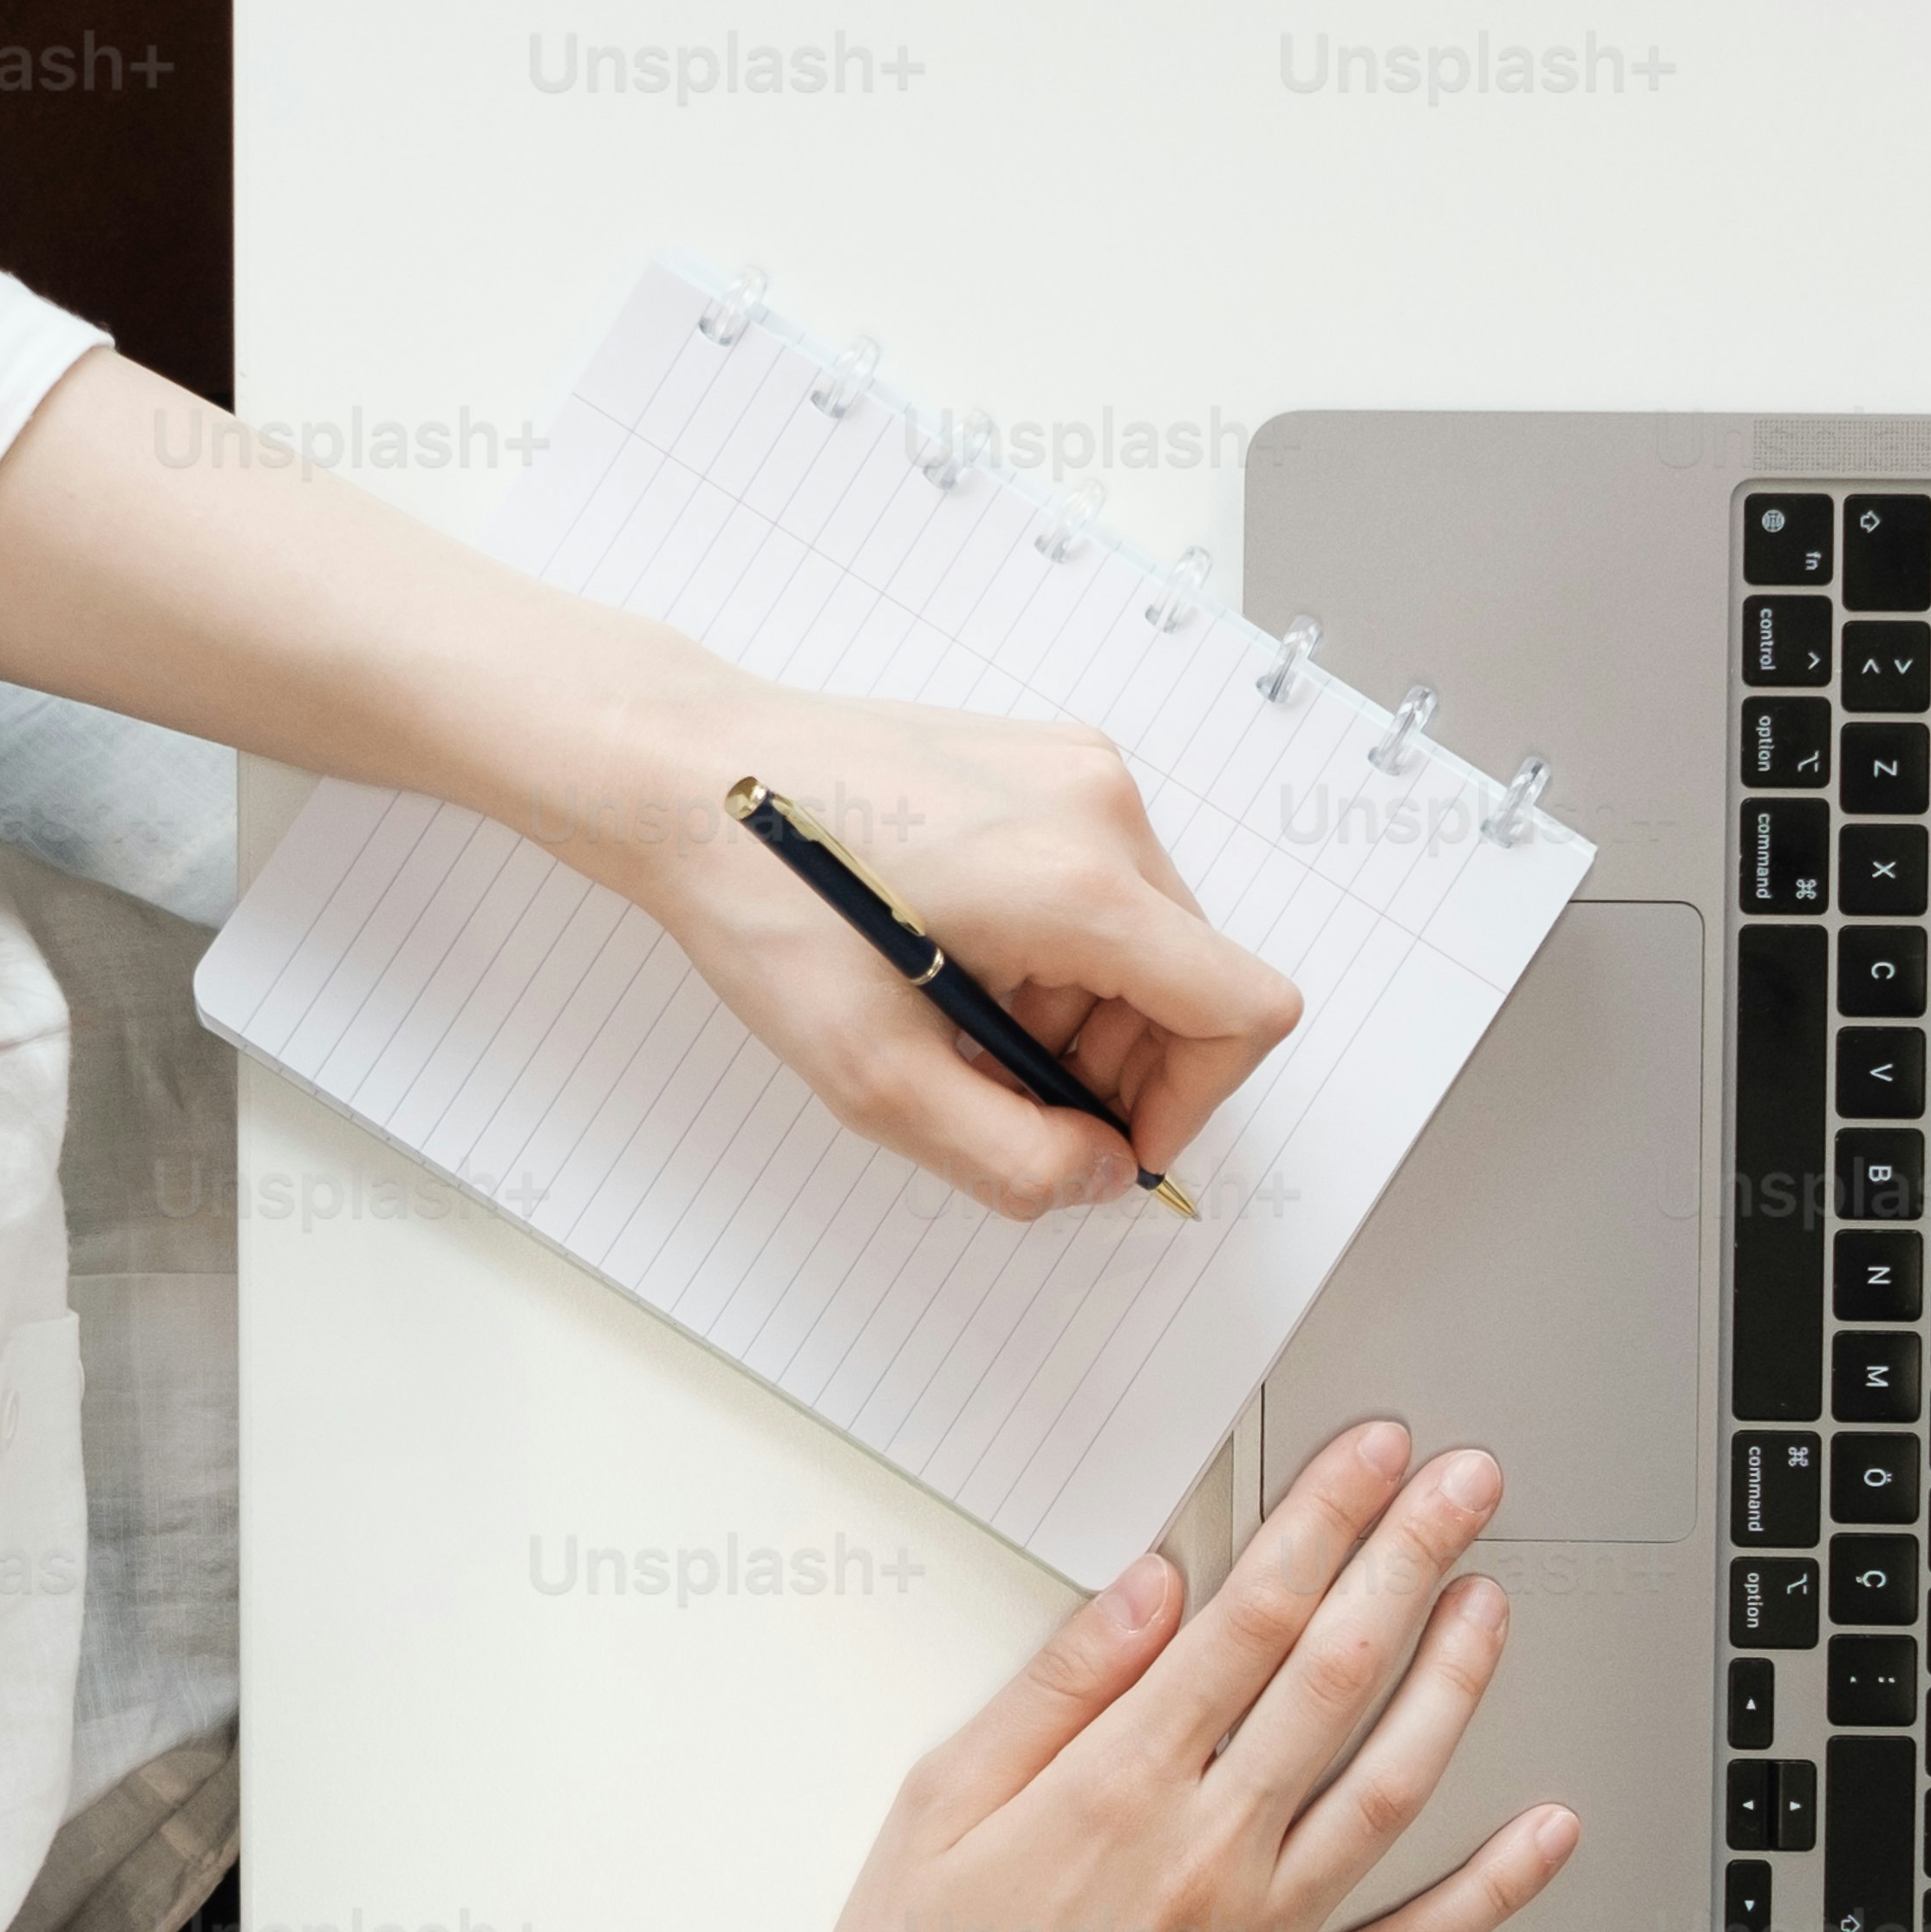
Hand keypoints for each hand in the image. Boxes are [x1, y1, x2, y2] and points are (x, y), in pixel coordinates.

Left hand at [575, 680, 1303, 1218]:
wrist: (688, 776)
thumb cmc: (764, 906)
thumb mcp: (874, 1076)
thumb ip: (1011, 1157)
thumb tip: (1101, 1173)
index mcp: (1080, 883)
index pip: (1242, 1010)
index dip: (1194, 1103)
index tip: (1108, 1140)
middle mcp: (1103, 810)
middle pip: (1194, 980)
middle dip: (1122, 1064)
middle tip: (1003, 1087)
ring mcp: (1080, 771)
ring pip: (1147, 937)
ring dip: (1081, 1008)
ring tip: (961, 1016)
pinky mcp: (1048, 757)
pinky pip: (1102, 880)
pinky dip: (1055, 945)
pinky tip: (960, 954)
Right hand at [751, 1422, 1575, 1931]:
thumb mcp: (940, 1801)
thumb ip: (1057, 1686)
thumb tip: (1152, 1585)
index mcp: (1117, 1785)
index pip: (1251, 1617)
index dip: (1325, 1520)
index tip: (1374, 1458)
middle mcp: (1207, 1854)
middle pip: (1337, 1674)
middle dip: (1410, 1559)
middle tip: (1465, 1484)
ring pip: (1392, 1786)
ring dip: (1454, 1682)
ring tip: (1492, 1601)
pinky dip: (1494, 1888)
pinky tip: (1547, 1829)